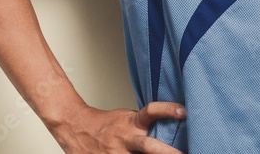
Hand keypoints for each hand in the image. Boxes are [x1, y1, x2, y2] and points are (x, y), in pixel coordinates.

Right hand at [51, 101, 186, 153]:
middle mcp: (125, 139)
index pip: (151, 112)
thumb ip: (143, 126)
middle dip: (166, 152)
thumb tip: (166, 129)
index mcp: (131, 123)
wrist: (75, 127)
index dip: (167, 110)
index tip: (184, 111)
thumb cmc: (104, 124)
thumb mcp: (126, 118)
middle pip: (148, 146)